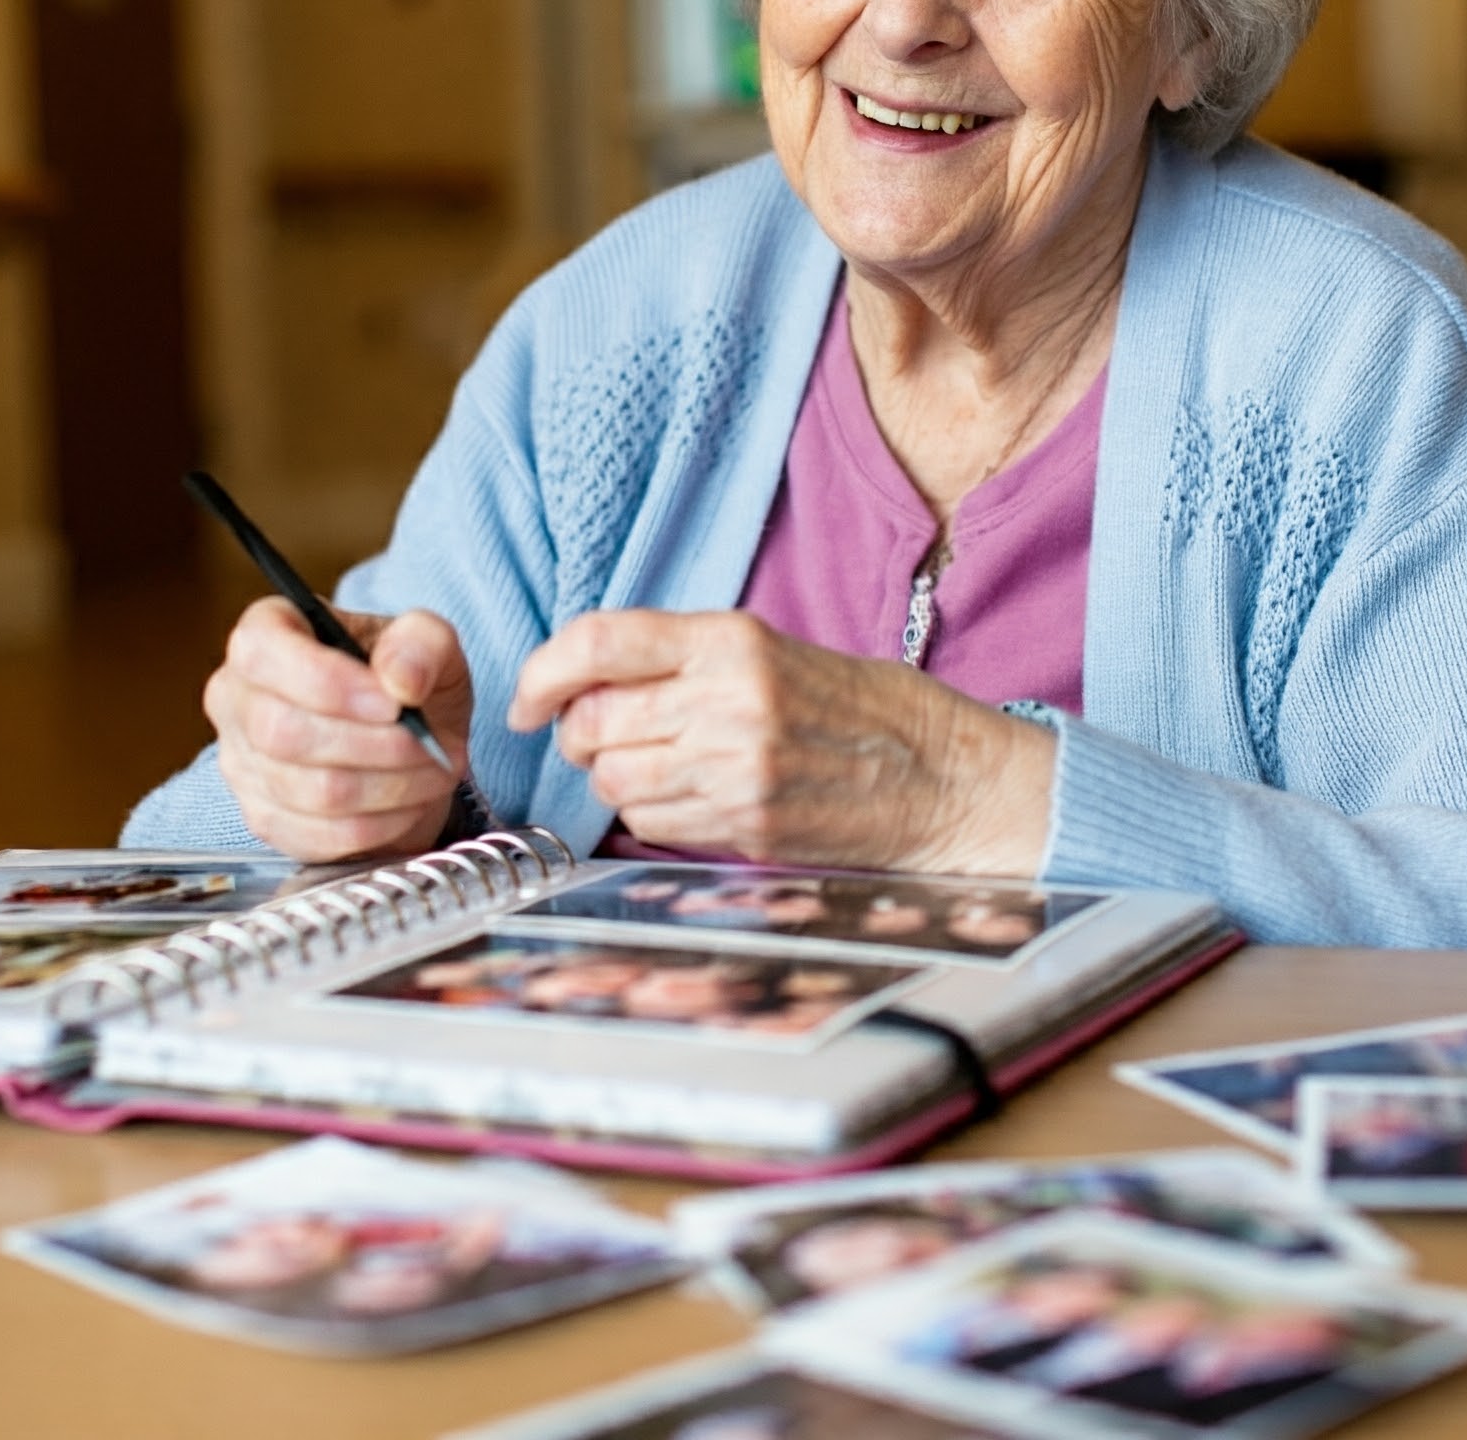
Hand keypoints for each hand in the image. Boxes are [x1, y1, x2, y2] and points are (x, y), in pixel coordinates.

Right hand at [205, 598, 472, 861]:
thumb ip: (421, 642)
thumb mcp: (428, 642)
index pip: (260, 652)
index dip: (328, 682)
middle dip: (374, 745)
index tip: (393, 704)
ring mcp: (239, 762)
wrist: (405, 740)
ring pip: (308, 790)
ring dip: (388, 787)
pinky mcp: (262, 818)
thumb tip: (401, 679)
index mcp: (264, 631)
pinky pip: (315, 835)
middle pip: (284, 732)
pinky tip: (408, 804)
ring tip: (432, 771)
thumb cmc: (402, 680)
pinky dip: (377, 825)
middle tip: (429, 745)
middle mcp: (235, 695)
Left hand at [507, 610, 1054, 874]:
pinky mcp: (745, 826)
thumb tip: (576, 687)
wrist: (942, 777)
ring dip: (617, 779)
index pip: (599, 642)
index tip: (525, 700)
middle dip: (580, 735)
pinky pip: (652, 824)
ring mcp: (736, 770)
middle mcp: (727, 701)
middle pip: (591, 722)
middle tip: (609, 735)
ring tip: (669, 765)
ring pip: (612, 781)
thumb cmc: (852, 708)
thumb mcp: (766, 651)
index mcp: (730, 640)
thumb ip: (676, 660)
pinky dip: (654, 815)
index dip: (541, 673)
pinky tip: (698, 797)